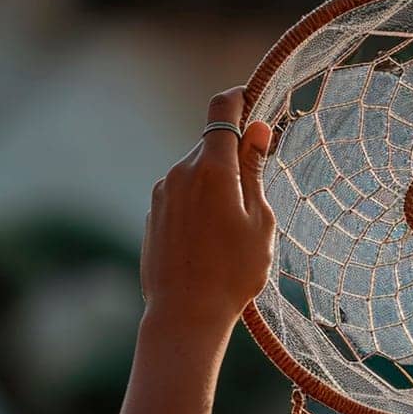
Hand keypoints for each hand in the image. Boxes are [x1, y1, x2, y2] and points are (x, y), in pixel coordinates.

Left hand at [141, 88, 274, 333]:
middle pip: (212, 147)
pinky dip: (199, 207)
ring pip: (197, 174)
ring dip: (216, 188)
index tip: (253, 103)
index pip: (222, 111)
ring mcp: (163, 193)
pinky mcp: (153, 213)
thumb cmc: (233, 272)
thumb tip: (256, 129)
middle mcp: (181, 172)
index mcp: (212, 169)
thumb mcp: (259, 221)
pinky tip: (209, 244)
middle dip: (234, 161)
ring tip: (231, 234)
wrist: (185, 315)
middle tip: (255, 199)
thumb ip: (254, 170)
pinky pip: (182, 196)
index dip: (239, 99)